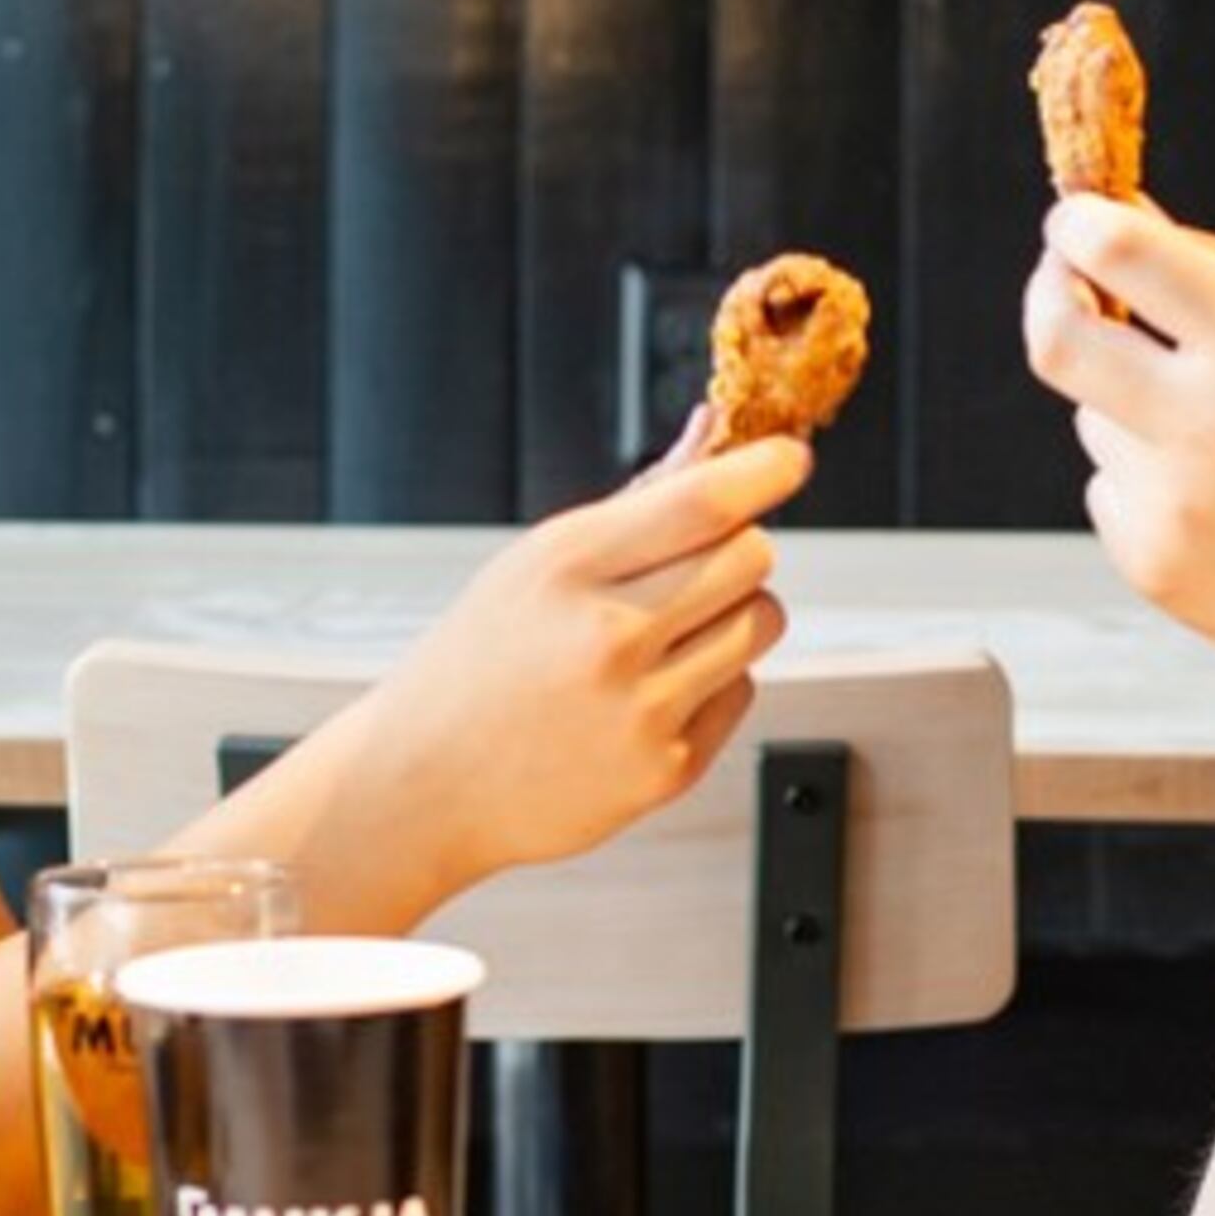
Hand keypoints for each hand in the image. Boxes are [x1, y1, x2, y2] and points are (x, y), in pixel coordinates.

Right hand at [298, 434, 806, 915]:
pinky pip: (741, 692)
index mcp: (566, 567)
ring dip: (735, 613)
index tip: (790, 459)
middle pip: (751, 556)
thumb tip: (713, 432)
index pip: (702, 503)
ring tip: (670, 631)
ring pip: (761, 622)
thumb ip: (635, 502)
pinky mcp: (664, 771)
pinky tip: (648, 694)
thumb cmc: (481, 661)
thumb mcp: (535, 564)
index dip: (763, 471)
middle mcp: (607, 637)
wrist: (424, 783)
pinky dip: (712, 683)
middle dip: (739, 547)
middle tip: (695, 565)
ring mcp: (640, 710)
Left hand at [1026, 197, 1214, 694]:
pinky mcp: (1155, 566)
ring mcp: (1175, 505)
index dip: (1079, 223)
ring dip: (1131, 405)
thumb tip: (1123, 221)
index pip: (1120, 254)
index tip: (1076, 221)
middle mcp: (1210, 425)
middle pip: (1055, 336)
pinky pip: (1111, 489)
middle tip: (1066, 282)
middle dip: (1048, 294)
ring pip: (1094, 417)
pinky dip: (1150, 480)